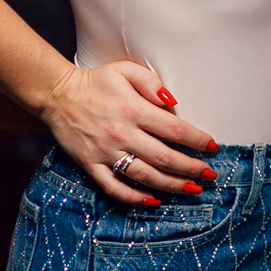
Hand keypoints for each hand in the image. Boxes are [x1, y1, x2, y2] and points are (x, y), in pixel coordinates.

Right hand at [43, 61, 217, 205]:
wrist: (57, 95)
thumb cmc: (96, 82)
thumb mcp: (125, 70)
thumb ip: (151, 82)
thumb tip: (172, 102)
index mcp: (133, 110)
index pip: (174, 130)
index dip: (197, 140)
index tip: (212, 147)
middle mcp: (122, 134)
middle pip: (164, 158)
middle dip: (192, 168)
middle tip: (210, 174)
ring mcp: (105, 152)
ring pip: (145, 176)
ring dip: (172, 185)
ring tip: (193, 189)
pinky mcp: (91, 165)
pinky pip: (114, 188)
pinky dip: (135, 198)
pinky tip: (154, 200)